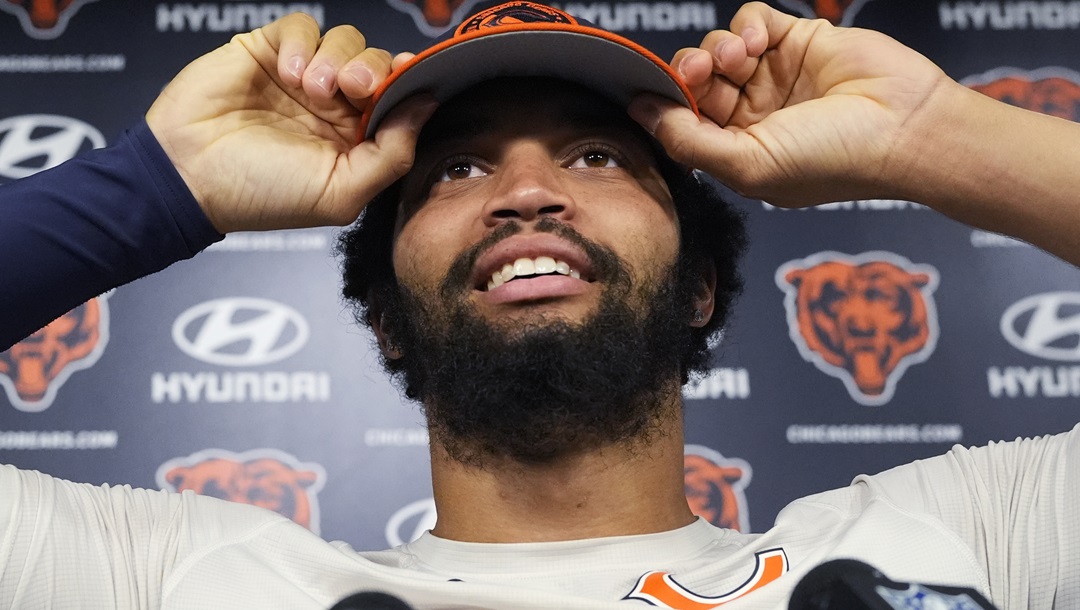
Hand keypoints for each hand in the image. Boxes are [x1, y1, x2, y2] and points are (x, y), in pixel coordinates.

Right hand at [146, 14, 435, 232]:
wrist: (189, 176)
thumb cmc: (260, 195)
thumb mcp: (340, 192)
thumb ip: (391, 154)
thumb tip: (428, 107)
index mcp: (355, 141)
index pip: (398, 101)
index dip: (408, 86)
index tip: (410, 79)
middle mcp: (334, 107)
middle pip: (377, 65)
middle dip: (374, 71)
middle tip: (354, 88)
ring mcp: (302, 77)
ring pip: (347, 41)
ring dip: (336, 59)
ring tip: (309, 88)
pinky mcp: (268, 50)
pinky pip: (303, 25)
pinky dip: (304, 42)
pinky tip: (289, 72)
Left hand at [629, 2, 951, 206]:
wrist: (904, 127)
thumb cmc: (833, 160)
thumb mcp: (747, 164)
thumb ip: (687, 141)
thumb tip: (640, 112)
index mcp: (737, 152)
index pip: (682, 121)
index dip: (667, 104)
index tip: (658, 93)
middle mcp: (752, 115)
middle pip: (695, 82)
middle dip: (691, 73)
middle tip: (703, 71)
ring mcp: (774, 77)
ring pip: (718, 47)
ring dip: (718, 48)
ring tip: (741, 58)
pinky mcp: (797, 41)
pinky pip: (751, 20)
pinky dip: (747, 25)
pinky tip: (761, 40)